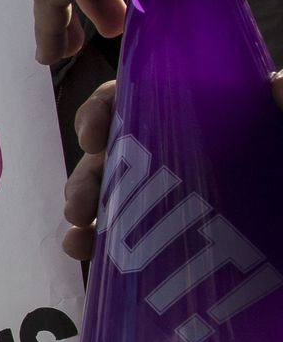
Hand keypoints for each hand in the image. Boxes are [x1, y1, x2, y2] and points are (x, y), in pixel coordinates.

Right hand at [64, 75, 282, 259]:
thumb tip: (277, 87)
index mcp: (219, 120)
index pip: (149, 97)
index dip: (108, 109)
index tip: (94, 137)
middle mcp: (196, 156)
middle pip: (124, 150)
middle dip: (90, 174)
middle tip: (78, 202)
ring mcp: (190, 201)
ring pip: (120, 195)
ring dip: (88, 211)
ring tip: (78, 237)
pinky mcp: (192, 246)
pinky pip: (135, 240)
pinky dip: (101, 245)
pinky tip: (86, 255)